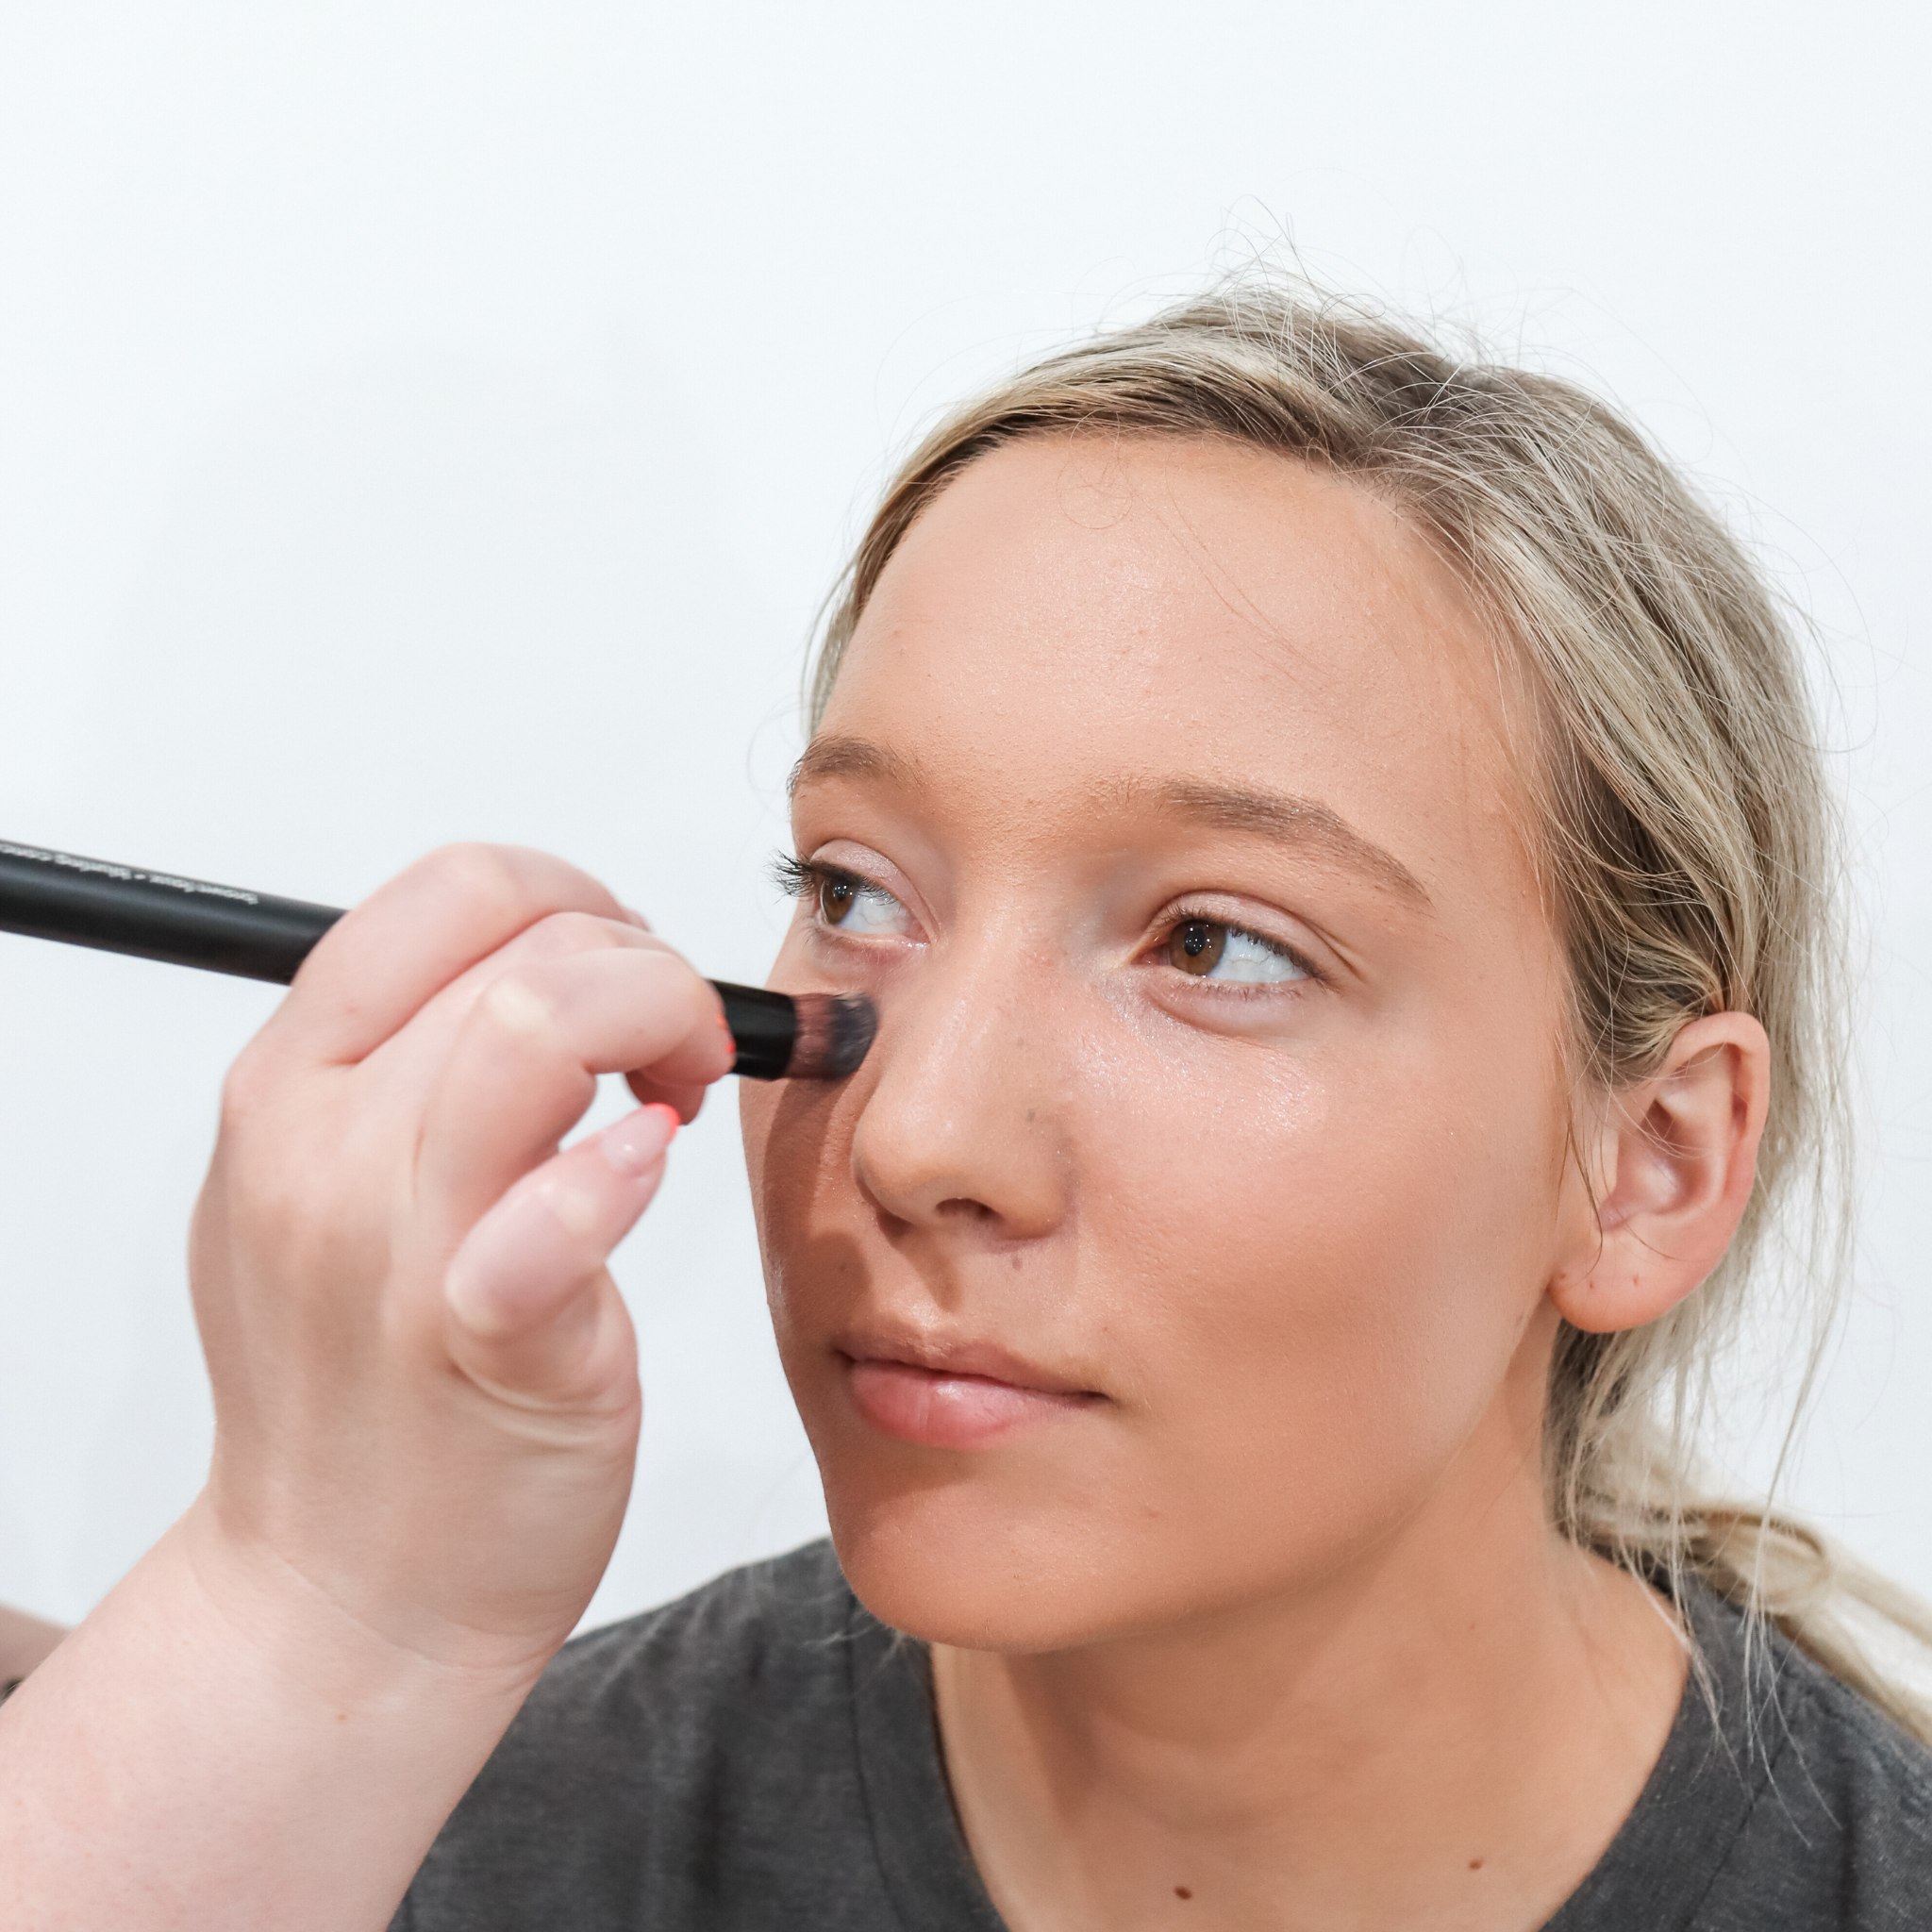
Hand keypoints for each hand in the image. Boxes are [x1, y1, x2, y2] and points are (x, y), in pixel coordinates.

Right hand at [185, 843, 734, 1681]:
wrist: (342, 1600)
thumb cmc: (367, 1392)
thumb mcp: (326, 1194)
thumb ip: (399, 1071)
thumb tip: (537, 974)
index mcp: (288, 1089)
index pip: (448, 894)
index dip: (573, 899)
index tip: (623, 966)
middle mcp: (321, 1149)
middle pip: (523, 943)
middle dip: (646, 964)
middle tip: (676, 1050)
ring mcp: (397, 1247)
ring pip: (542, 1023)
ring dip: (661, 1023)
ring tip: (675, 1098)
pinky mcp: (488, 1344)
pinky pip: (552, 1213)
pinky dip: (620, 1169)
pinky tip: (646, 1170)